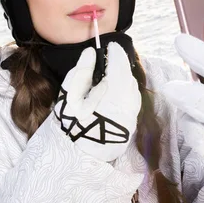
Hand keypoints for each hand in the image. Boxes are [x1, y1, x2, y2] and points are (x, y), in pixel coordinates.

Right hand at [54, 42, 140, 161]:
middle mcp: (129, 102)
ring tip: (107, 77)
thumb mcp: (71, 95)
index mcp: (115, 93)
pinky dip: (124, 91)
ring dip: (122, 78)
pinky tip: (111, 94)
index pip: (120, 64)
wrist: (78, 157)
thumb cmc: (72, 124)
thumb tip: (91, 52)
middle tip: (106, 59)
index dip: (115, 52)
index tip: (109, 45)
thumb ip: (82, 71)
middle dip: (119, 65)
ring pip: (132, 87)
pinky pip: (131, 100)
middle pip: (128, 75)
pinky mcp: (132, 123)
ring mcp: (132, 114)